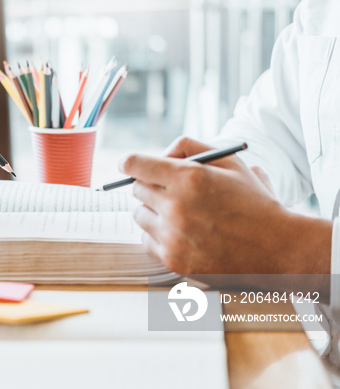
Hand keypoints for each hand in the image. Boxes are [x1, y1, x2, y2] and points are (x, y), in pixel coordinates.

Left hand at [118, 136, 330, 275]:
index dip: (129, 162)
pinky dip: (157, 235)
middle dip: (150, 186)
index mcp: (189, 178)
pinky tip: (180, 233)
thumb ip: (190, 147)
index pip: (134, 164)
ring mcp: (173, 236)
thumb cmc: (254, 203)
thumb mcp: (230, 162)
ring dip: (152, 211)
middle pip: (136, 189)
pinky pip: (146, 240)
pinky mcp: (173, 260)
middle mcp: (176, 207)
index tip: (128, 165)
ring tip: (179, 213)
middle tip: (169, 190)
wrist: (279, 250)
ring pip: (139, 215)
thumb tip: (159, 154)